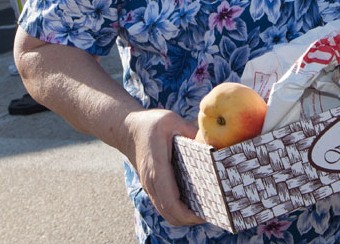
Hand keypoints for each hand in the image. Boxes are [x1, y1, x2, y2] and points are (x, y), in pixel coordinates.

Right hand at [122, 108, 203, 226]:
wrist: (126, 129)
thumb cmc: (151, 123)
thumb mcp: (172, 121)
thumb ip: (192, 132)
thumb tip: (213, 143)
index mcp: (157, 168)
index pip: (170, 201)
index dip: (188, 214)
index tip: (205, 214)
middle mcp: (151, 182)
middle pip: (169, 213)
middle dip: (190, 219)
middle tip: (212, 213)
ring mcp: (149, 186)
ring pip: (166, 212)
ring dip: (184, 216)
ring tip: (205, 209)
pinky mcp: (151, 186)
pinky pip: (164, 205)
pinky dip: (177, 210)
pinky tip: (193, 202)